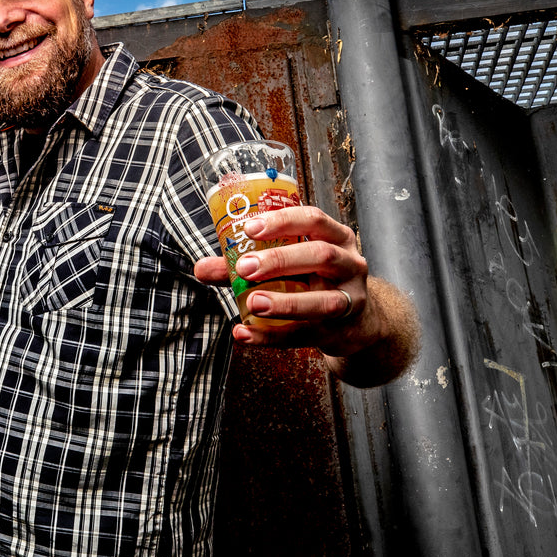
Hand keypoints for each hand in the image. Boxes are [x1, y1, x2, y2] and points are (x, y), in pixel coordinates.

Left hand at [193, 205, 394, 363]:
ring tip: (252, 304)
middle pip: (321, 255)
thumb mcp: (288, 266)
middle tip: (245, 267)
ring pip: (323, 301)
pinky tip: (245, 335)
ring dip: (285, 303)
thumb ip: (245, 264)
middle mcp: (349, 263)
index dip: (282, 222)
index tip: (250, 228)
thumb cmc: (315, 281)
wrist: (356, 322)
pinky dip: (273, 337)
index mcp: (335, 236)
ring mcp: (350, 299)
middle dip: (281, 260)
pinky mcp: (341, 331)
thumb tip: (200, 267)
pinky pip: (306, 335)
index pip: (312, 219)